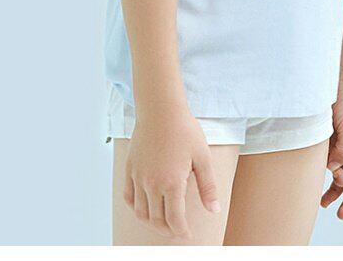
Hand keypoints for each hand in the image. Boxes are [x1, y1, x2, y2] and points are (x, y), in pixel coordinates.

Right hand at [123, 104, 221, 239]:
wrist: (160, 109)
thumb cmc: (184, 130)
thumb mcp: (203, 157)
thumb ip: (208, 186)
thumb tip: (214, 210)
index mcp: (172, 183)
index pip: (174, 220)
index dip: (181, 231)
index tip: (187, 234)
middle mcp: (152, 184)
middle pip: (157, 220)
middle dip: (168, 230)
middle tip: (177, 230)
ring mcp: (138, 177)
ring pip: (141, 212)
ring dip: (151, 222)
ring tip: (162, 222)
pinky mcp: (130, 168)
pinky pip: (128, 197)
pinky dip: (136, 207)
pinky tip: (145, 207)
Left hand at [321, 83, 342, 219]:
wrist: (340, 74)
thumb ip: (342, 150)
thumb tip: (333, 171)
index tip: (335, 178)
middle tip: (331, 210)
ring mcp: (341, 140)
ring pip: (337, 170)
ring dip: (332, 186)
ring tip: (321, 201)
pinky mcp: (328, 133)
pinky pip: (327, 155)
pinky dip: (322, 167)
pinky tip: (312, 173)